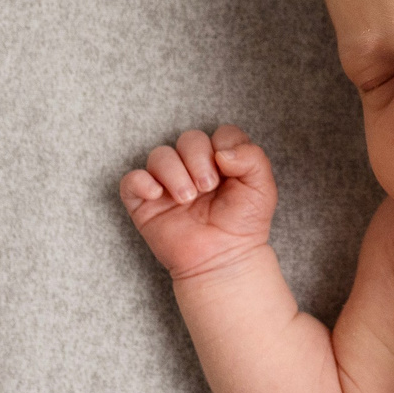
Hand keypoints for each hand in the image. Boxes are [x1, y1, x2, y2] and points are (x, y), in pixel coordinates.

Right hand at [120, 125, 277, 282]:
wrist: (224, 259)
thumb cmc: (243, 224)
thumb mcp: (262, 187)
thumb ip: (252, 158)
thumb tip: (221, 152)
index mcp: (221, 159)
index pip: (220, 133)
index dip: (223, 146)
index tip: (228, 171)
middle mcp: (193, 167)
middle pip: (189, 138)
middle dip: (198, 159)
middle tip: (207, 187)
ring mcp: (168, 184)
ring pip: (160, 155)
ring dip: (174, 173)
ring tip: (187, 198)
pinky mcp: (146, 203)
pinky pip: (131, 180)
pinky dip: (141, 182)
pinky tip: (157, 195)